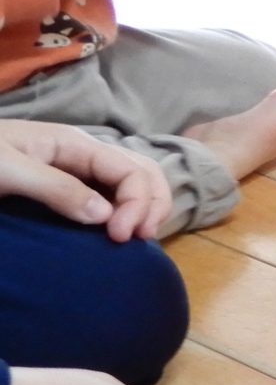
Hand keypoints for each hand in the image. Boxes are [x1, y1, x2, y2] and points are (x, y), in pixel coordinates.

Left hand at [0, 119, 171, 240]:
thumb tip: (105, 216)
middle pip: (142, 172)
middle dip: (152, 204)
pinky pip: (108, 199)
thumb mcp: (7, 170)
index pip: (131, 170)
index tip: (118, 236)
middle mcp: (83, 156)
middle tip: (137, 240)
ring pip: (131, 186)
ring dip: (144, 210)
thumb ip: (56, 189)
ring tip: (134, 239)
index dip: (138, 202)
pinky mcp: (64, 191)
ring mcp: (76, 173)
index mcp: (75, 143)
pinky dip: (125, 215)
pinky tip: (116, 235)